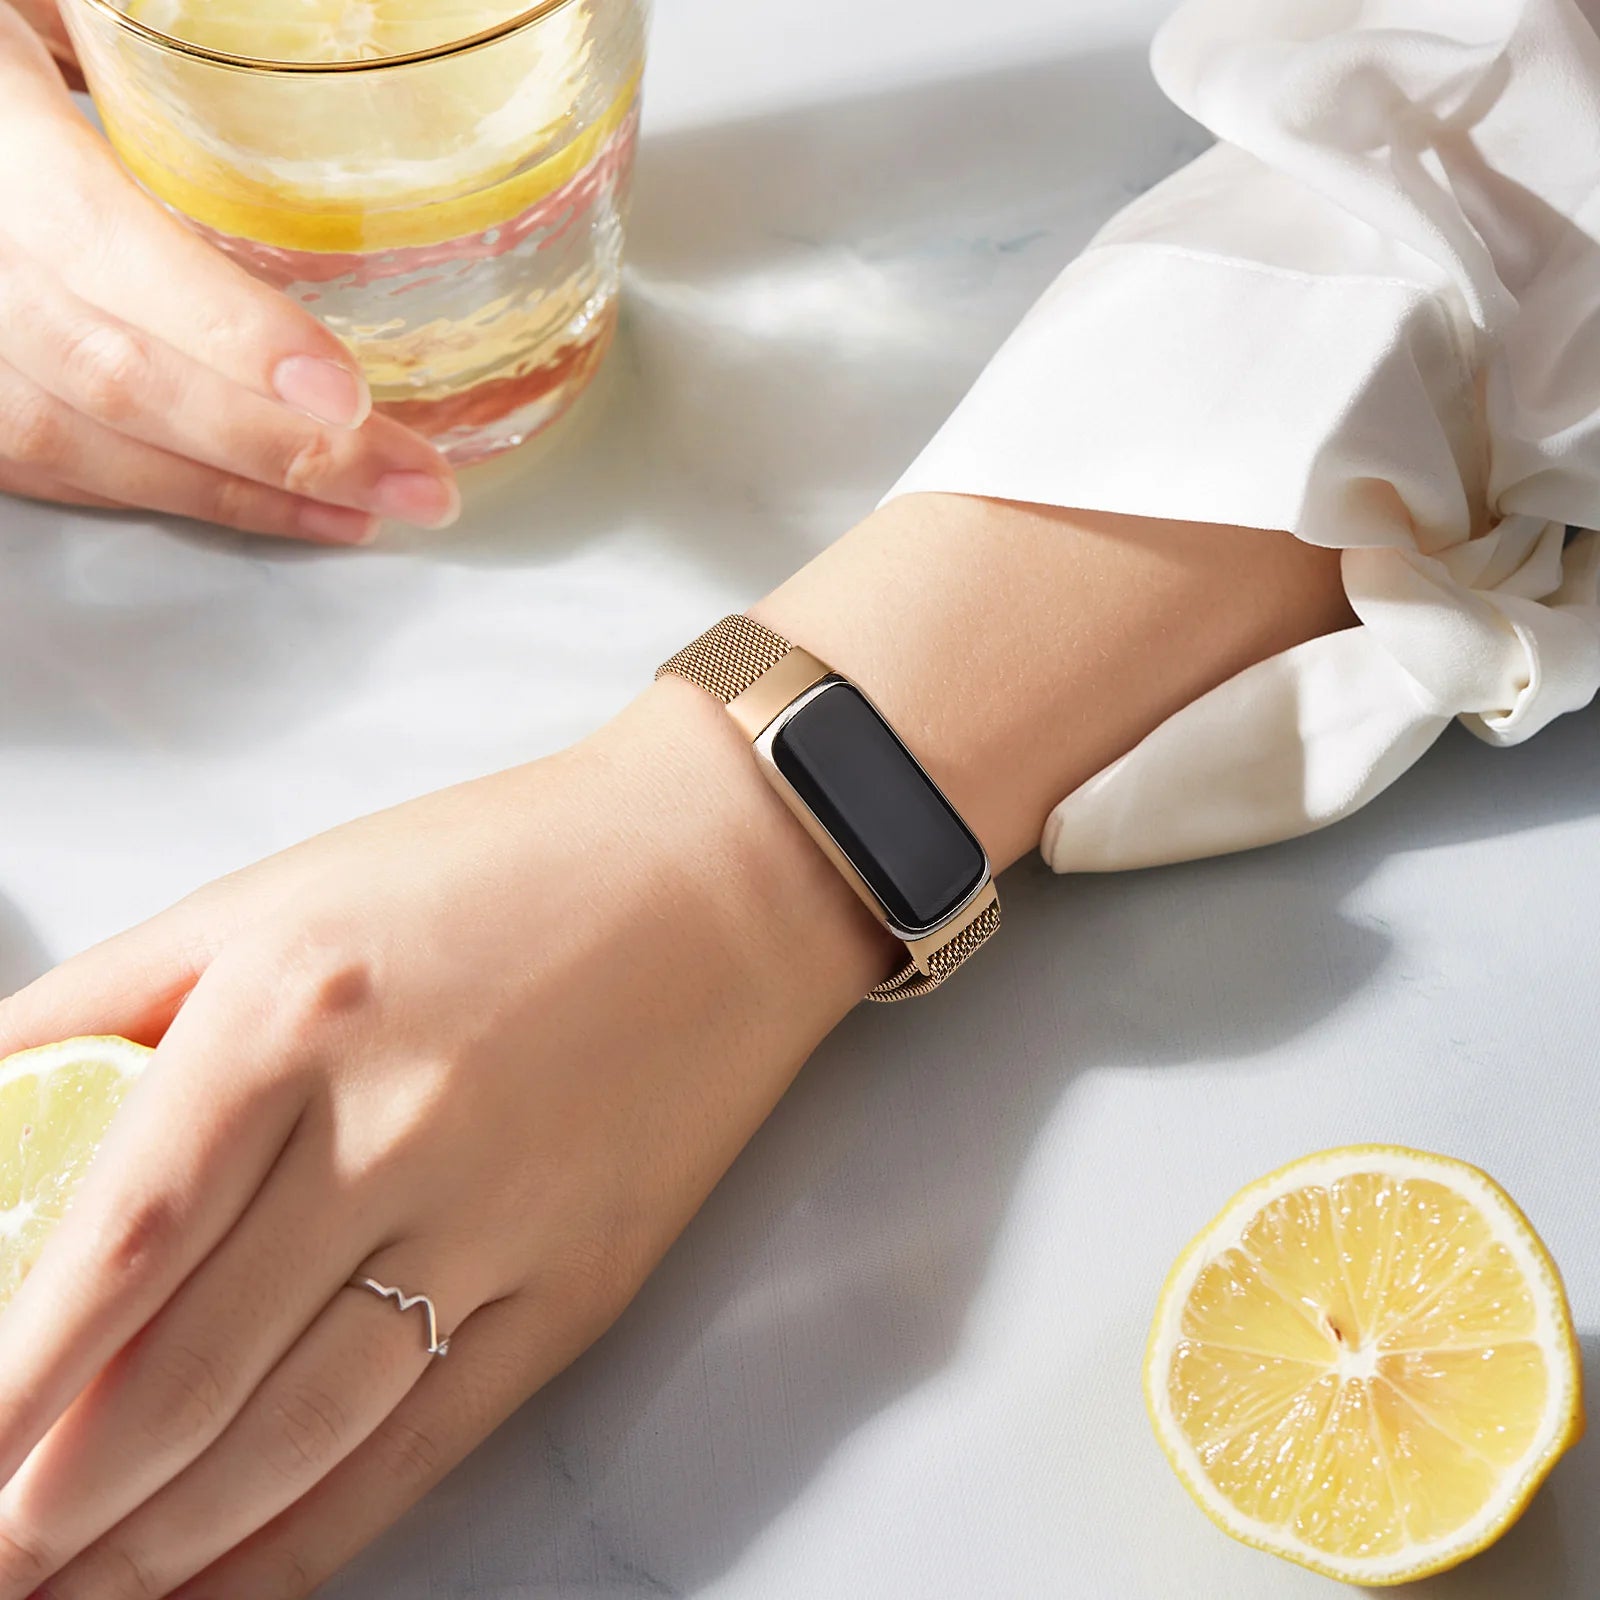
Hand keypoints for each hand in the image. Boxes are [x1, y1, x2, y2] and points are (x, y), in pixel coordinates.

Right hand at [0, 4, 459, 543]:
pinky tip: (273, 508)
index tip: (344, 395)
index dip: (229, 332)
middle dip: (283, 450)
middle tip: (415, 481)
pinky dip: (175, 493)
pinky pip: (56, 467)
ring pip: (87, 445)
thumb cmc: (4, 47)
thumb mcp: (76, 8)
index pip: (101, 242)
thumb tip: (317, 56)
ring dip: (244, 495)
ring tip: (366, 510)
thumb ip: (165, 52)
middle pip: (119, 378)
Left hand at [0, 679, 884, 1597]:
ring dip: (160, 1548)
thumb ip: (106, 1002)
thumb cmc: (500, 870)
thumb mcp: (279, 895)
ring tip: (74, 1590)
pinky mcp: (577, 1286)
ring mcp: (496, 1221)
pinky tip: (231, 1577)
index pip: (111, 1246)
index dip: (6, 1384)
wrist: (719, 875)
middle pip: (185, 1377)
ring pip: (295, 1439)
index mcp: (293, 1012)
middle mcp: (392, 1128)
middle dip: (51, 1506)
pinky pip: (422, 1446)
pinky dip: (310, 1541)